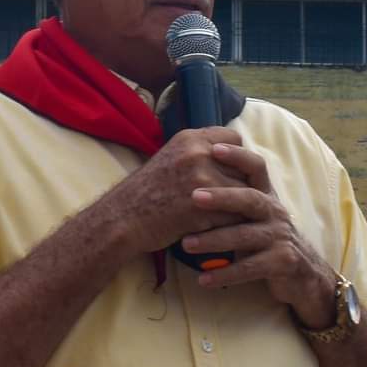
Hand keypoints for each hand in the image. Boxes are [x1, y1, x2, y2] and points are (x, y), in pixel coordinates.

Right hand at [99, 128, 250, 255]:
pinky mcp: (202, 208)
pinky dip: (231, 225)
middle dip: (240, 184)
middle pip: (243, 167)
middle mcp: (198, 154)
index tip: (230, 173)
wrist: (123, 218)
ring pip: (243, 193)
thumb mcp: (171, 156)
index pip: (234, 140)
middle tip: (234, 199)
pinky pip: (234, 216)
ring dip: (239, 207)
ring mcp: (201, 180)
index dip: (237, 158)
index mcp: (191, 138)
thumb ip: (200, 151)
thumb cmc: (147, 190)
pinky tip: (220, 228)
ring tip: (231, 216)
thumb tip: (233, 154)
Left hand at [179, 143, 338, 327]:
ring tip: (186, 244)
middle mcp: (275, 212)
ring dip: (214, 240)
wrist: (304, 273)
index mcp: (266, 195)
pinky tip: (203, 279)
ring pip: (245, 236)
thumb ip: (234, 196)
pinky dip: (225, 274)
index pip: (256, 167)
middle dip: (221, 197)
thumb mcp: (254, 215)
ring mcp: (280, 237)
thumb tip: (196, 171)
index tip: (213, 149)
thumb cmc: (266, 238)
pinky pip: (249, 268)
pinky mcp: (282, 262)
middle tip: (194, 196)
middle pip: (250, 199)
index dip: (238, 156)